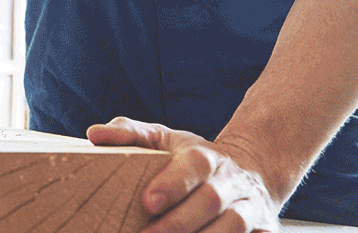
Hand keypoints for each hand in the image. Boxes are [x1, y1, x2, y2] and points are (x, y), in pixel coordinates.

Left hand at [87, 117, 280, 232]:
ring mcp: (250, 209)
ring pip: (233, 228)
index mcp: (205, 157)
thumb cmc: (195, 158)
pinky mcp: (263, 231)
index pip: (192, 167)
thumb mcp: (164, 138)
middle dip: (178, 223)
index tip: (147, 202)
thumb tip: (94, 135)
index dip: (172, 185)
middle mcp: (231, 182)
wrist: (253, 170)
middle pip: (210, 202)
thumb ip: (129, 134)